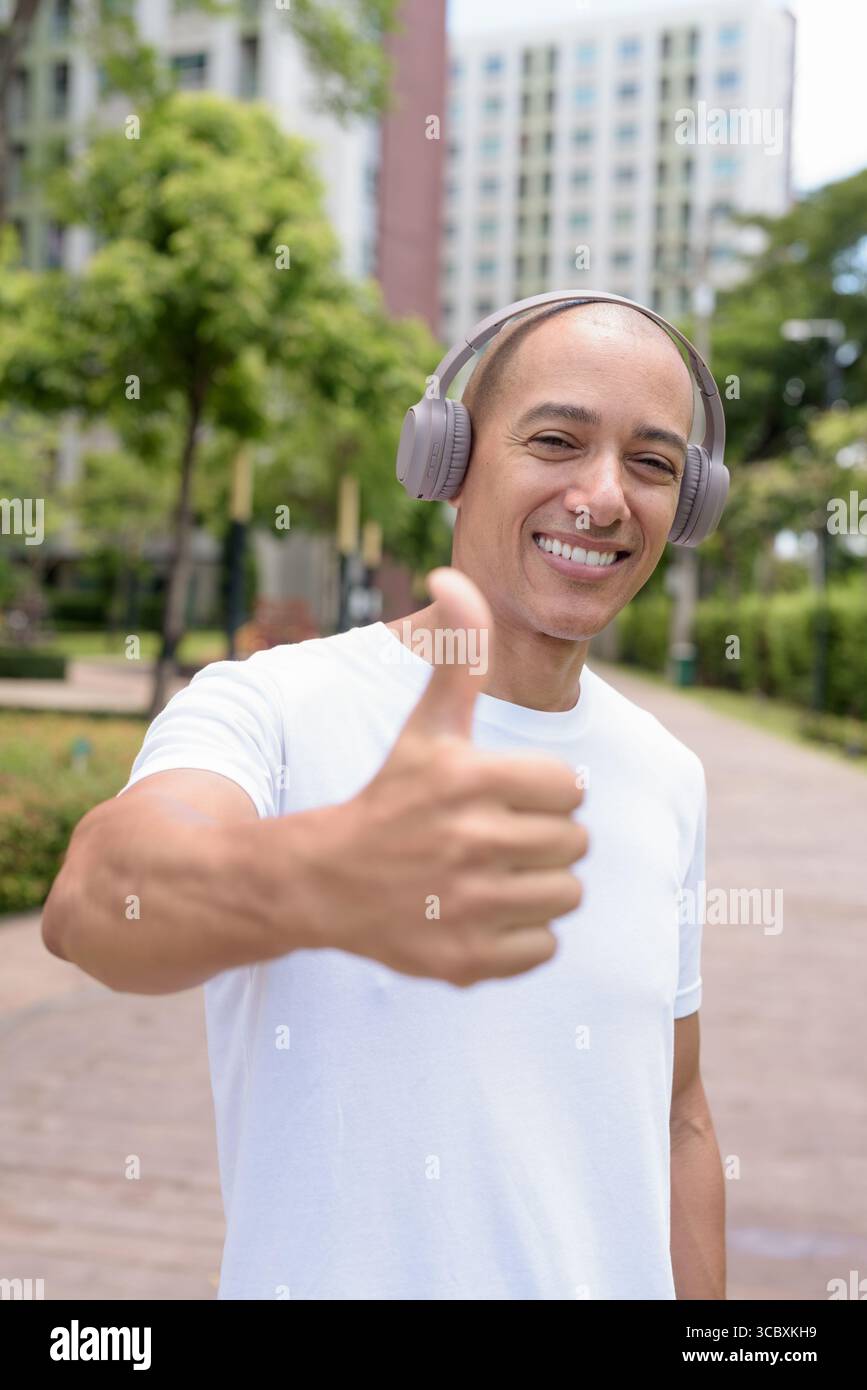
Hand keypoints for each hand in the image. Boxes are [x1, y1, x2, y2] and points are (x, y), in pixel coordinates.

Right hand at [316, 567, 586, 986]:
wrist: (322, 881)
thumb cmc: (388, 796)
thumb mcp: (425, 725)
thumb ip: (456, 653)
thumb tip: (453, 573)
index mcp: (471, 780)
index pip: (571, 788)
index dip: (544, 790)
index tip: (504, 795)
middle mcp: (471, 843)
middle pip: (574, 844)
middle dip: (544, 838)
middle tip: (495, 837)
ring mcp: (467, 906)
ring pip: (565, 896)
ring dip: (538, 887)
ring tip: (491, 875)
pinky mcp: (465, 960)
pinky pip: (544, 949)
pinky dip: (522, 937)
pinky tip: (480, 914)